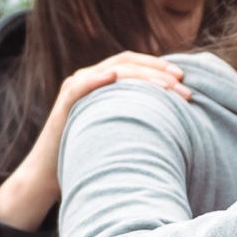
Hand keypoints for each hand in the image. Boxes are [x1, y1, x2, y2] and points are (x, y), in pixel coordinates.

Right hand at [0, 52, 188, 230]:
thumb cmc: (91, 153)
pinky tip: (113, 75)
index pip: (134, 64)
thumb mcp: (120, 130)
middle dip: (157, 71)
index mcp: (104, 81)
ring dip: (141, 76)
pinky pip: (80, 87)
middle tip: (182, 84)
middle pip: (127, 63)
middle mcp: (89, 78)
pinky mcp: (63, 104)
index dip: (159, 67)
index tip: (184, 78)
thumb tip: (176, 119)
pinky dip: (96, 79)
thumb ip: (138, 116)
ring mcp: (75, 87)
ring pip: (110, 71)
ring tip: (166, 85)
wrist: (52, 172)